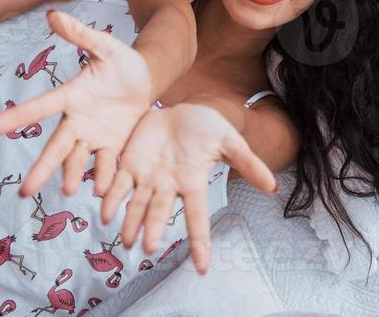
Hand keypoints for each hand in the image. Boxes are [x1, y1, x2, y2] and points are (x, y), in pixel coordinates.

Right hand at [0, 10, 155, 198]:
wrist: (147, 79)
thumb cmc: (122, 62)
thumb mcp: (106, 46)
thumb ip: (81, 34)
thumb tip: (52, 14)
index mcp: (71, 96)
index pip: (40, 107)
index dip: (17, 117)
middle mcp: (77, 122)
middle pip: (56, 147)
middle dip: (41, 168)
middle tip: (25, 191)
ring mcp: (95, 137)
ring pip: (79, 159)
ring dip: (74, 174)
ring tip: (70, 188)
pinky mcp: (114, 146)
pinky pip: (108, 164)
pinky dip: (106, 177)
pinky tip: (105, 192)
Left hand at [99, 103, 275, 271]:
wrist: (182, 109)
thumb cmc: (209, 127)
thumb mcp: (230, 141)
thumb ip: (248, 163)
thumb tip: (273, 187)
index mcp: (193, 183)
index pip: (197, 217)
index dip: (200, 242)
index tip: (202, 268)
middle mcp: (169, 186)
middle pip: (160, 212)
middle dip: (153, 229)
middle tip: (147, 248)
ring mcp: (148, 176)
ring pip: (136, 203)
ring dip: (130, 221)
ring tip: (125, 239)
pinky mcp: (130, 164)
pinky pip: (118, 184)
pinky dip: (112, 197)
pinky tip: (104, 209)